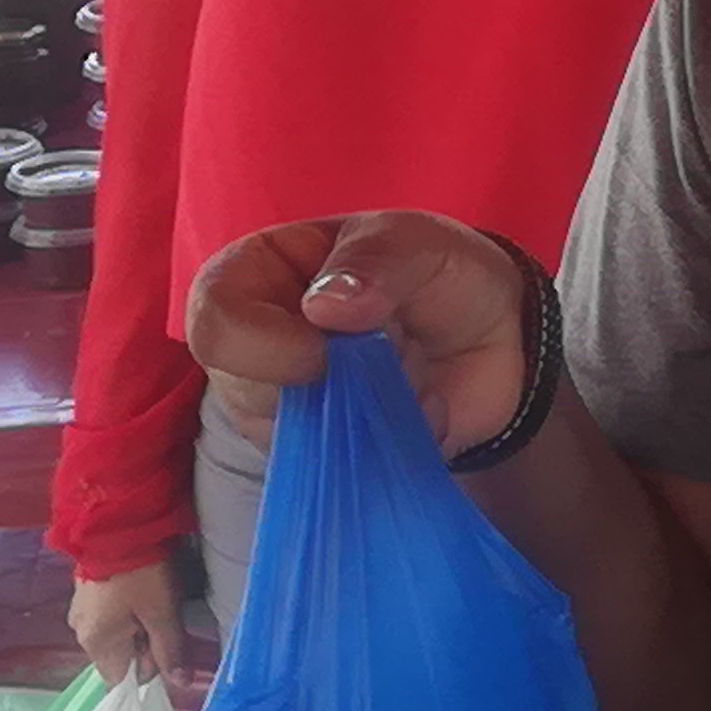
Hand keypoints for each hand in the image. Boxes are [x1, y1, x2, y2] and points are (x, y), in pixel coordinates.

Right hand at [69, 557, 195, 685]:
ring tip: (152, 601)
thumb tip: (180, 684)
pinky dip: (125, 612)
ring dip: (135, 627)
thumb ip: (170, 651)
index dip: (145, 669)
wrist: (118, 525)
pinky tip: (139, 592)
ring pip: (114, 635)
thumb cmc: (142, 575)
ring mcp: (79, 611)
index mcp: (96, 643)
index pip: (119, 678)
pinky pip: (107, 616)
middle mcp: (80, 632)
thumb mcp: (163, 613)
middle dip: (142, 646)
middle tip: (160, 618)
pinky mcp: (85, 592)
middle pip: (117, 657)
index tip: (162, 647)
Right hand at [187, 212, 533, 462]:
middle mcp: (255, 346)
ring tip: (413, 366)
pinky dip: (397, 441)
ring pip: (292, 438)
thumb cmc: (439, 270)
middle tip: (396, 341)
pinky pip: (344, 469)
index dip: (263, 344)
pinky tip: (427, 406)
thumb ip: (375, 262)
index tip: (327, 347)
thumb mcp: (417, 241)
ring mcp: (284, 405)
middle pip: (242, 390)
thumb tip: (322, 307)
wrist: (496, 332)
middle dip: (335, 377)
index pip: (213, 320)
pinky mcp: (324, 452)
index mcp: (256, 276)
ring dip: (373, 407)